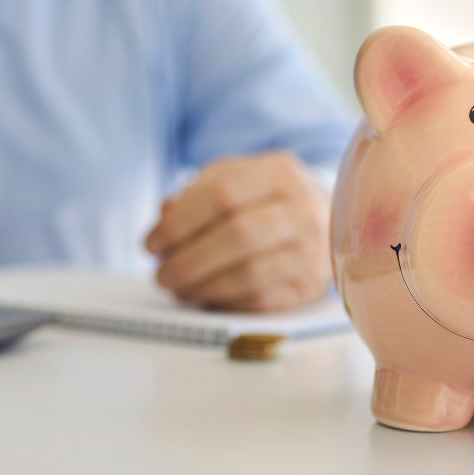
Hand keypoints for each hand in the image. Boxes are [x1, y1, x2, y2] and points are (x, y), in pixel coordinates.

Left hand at [144, 152, 329, 311]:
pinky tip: (203, 297)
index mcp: (278, 173)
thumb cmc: (264, 198)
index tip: (151, 242)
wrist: (322, 218)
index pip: (220, 194)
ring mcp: (311, 250)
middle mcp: (302, 209)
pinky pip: (261, 300)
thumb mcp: (233, 178)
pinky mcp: (309, 286)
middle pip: (237, 235)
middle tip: (160, 273)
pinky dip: (224, 301)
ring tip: (176, 287)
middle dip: (188, 259)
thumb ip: (196, 193)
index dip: (179, 222)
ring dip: (202, 286)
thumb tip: (165, 218)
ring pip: (249, 274)